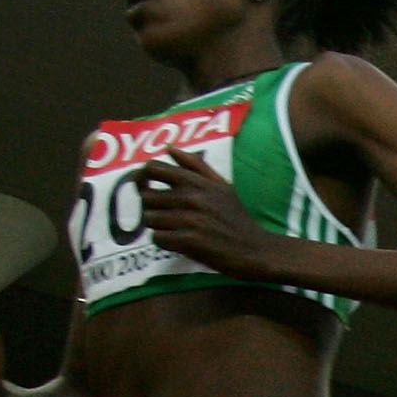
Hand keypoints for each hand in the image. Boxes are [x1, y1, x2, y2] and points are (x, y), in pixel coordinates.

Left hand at [135, 148, 274, 276]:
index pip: (153, 168)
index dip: (142, 177)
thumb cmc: (236, 217)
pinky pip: (158, 238)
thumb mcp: (221, 185)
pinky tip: (178, 242)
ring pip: (150, 219)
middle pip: (147, 197)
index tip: (146, 187)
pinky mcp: (189, 241)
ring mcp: (190, 219)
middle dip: (152, 208)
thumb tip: (169, 147)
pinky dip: (165, 242)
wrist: (253, 249)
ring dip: (158, 226)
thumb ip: (195, 165)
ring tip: (174, 229)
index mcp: (197, 181)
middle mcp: (191, 197)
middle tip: (165, 215)